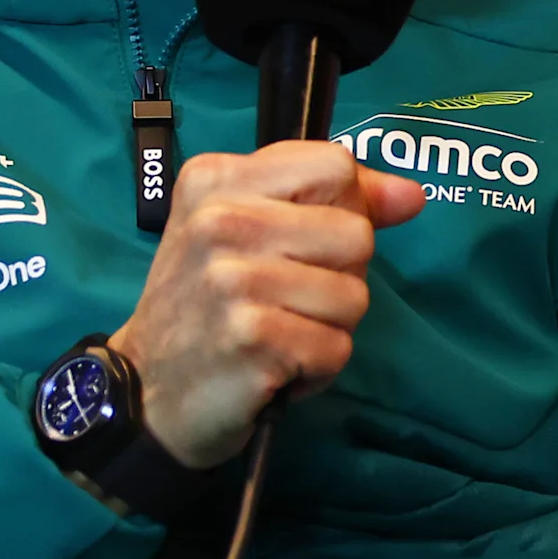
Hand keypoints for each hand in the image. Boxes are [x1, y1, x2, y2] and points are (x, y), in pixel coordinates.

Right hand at [112, 143, 424, 467]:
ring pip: (355, 296)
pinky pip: (337, 348)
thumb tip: (411, 195)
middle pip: (356, 233)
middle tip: (286, 298)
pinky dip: (316, 368)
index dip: (346, 207)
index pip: (336, 166)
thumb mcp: (249, 232)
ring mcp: (232, 280)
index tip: (311, 240)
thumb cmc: (205, 305)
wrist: (146, 392)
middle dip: (340, 276)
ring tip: (278, 333)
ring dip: (329, 328)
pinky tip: (274, 366)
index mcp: (216, 180)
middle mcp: (220, 221)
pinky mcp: (251, 337)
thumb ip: (333, 202)